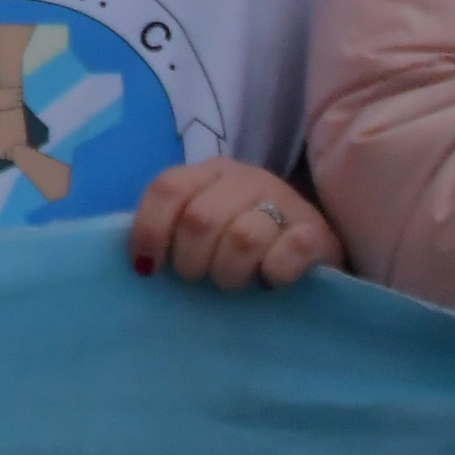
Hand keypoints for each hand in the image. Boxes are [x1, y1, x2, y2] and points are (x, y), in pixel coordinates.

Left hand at [127, 159, 340, 291]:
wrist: (312, 248)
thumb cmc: (242, 242)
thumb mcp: (205, 226)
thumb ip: (171, 228)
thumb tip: (136, 262)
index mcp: (210, 172)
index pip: (167, 188)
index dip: (149, 230)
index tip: (147, 269)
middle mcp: (247, 179)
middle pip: (200, 219)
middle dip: (191, 261)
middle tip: (200, 279)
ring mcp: (286, 202)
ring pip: (242, 237)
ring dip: (229, 272)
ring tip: (233, 282)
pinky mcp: (318, 233)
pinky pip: (290, 251)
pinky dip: (275, 272)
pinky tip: (271, 281)